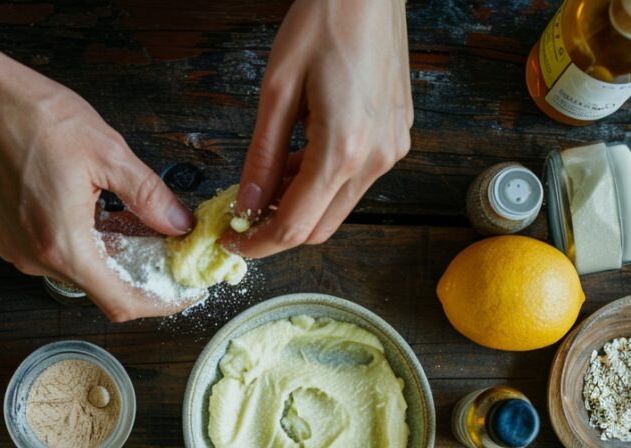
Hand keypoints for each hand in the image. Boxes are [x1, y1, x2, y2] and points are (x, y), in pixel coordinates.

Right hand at [0, 53, 193, 320]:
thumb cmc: (33, 116)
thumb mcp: (107, 152)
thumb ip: (149, 197)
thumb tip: (179, 225)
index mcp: (63, 244)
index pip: (121, 302)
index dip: (160, 303)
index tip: (184, 290)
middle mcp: (38, 258)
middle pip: (103, 288)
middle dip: (141, 272)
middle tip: (169, 246)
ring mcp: (20, 251)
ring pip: (82, 271)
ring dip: (114, 254)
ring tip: (138, 222)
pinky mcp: (11, 239)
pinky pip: (60, 255)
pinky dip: (88, 244)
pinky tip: (104, 214)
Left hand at [224, 0, 412, 258]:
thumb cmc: (324, 21)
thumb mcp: (277, 89)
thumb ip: (262, 156)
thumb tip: (246, 204)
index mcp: (343, 150)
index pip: (295, 226)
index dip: (259, 244)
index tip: (232, 242)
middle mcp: (375, 159)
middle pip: (321, 227)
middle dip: (279, 231)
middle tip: (243, 216)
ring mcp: (392, 150)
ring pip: (339, 207)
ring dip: (301, 205)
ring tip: (268, 180)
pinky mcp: (397, 138)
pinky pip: (355, 181)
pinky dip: (323, 183)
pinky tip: (300, 159)